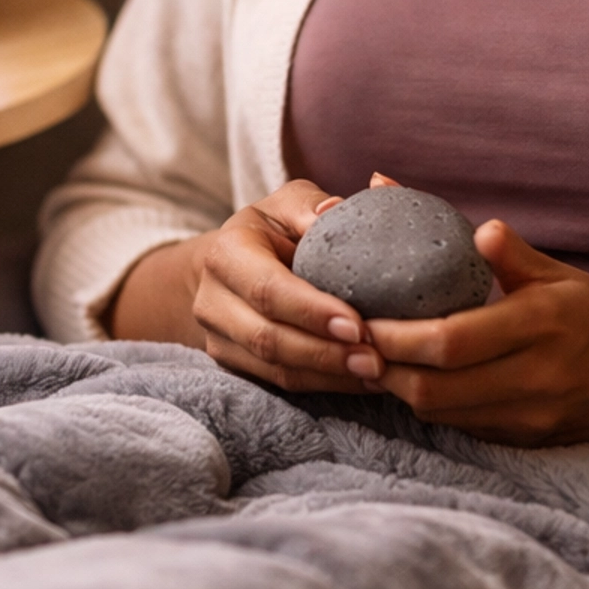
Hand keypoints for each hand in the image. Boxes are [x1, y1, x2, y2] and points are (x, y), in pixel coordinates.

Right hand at [113, 180, 388, 392]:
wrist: (231, 265)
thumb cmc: (272, 228)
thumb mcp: (287, 204)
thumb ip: (309, 206)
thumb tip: (333, 210)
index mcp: (225, 254)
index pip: (267, 290)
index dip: (311, 311)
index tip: (357, 325)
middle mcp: (213, 301)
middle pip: (268, 338)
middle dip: (325, 353)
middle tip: (375, 360)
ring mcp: (219, 339)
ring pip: (275, 368)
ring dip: (328, 375)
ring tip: (375, 373)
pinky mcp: (234, 365)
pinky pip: (280, 382)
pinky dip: (324, 384)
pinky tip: (361, 380)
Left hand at [367, 215, 588, 494]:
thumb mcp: (563, 274)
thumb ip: (513, 254)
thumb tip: (475, 226)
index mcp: (543, 324)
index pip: (449, 340)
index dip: (395, 335)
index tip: (360, 316)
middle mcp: (536, 376)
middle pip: (434, 387)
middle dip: (384, 366)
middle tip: (351, 342)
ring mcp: (531, 416)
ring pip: (441, 412)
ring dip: (400, 387)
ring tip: (371, 358)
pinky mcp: (527, 439)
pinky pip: (463, 425)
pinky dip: (431, 403)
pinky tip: (412, 379)